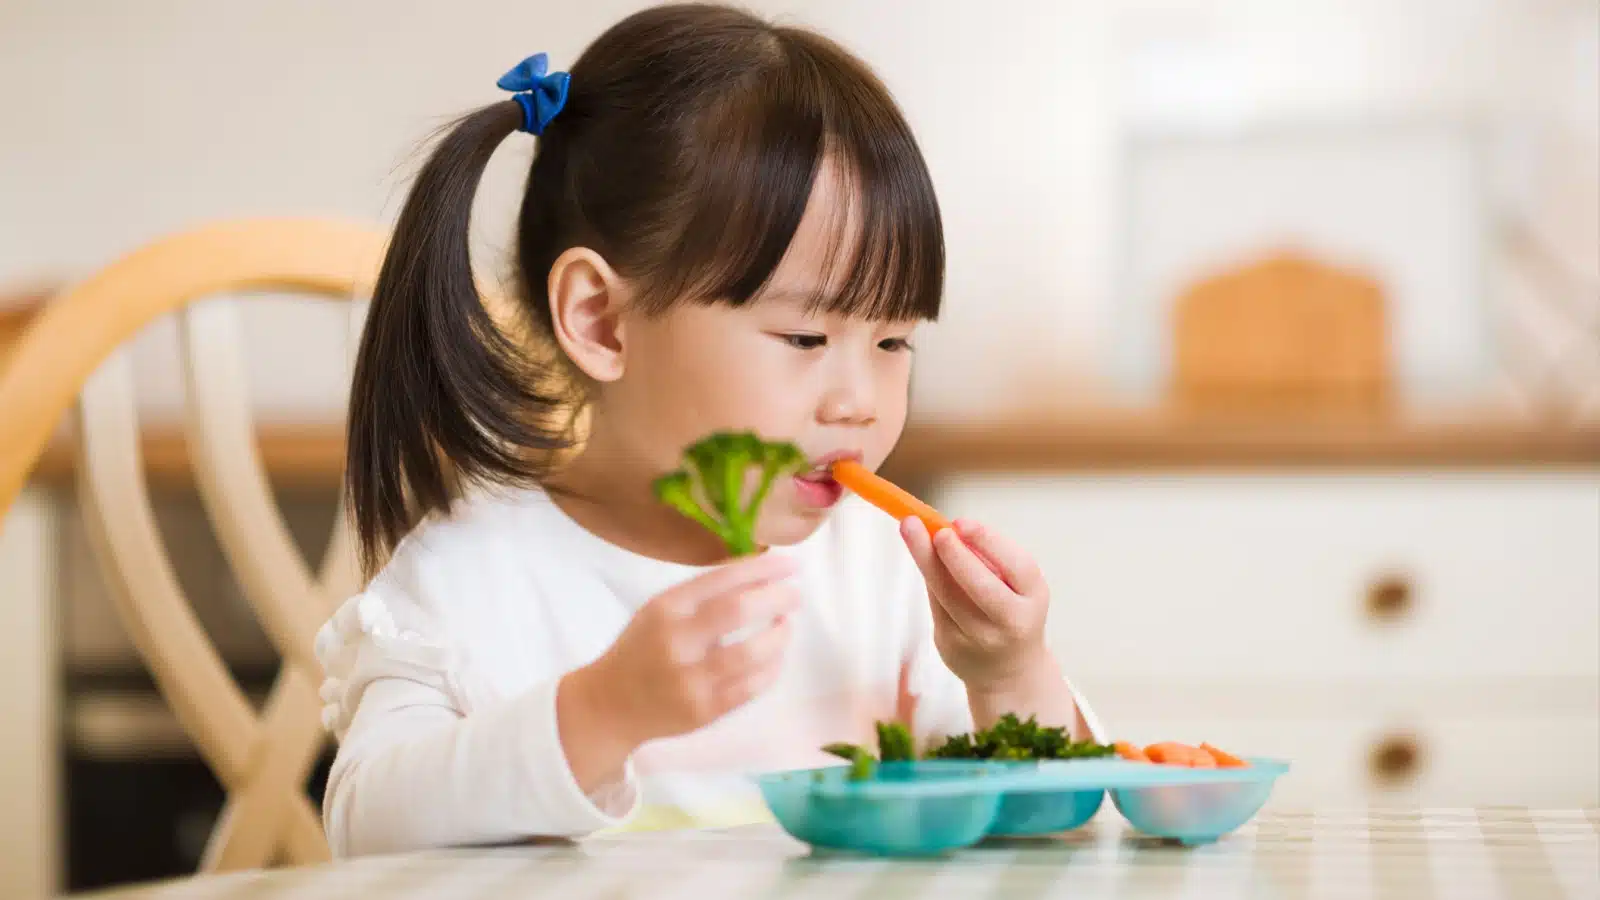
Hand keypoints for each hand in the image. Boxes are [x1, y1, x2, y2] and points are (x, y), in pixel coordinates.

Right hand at [560, 552, 800, 773]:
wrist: (609, 705)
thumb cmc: (642, 649)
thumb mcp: (660, 610)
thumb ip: (703, 594)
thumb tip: (760, 571)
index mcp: (666, 608)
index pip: (721, 579)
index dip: (762, 569)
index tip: (790, 564)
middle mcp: (677, 641)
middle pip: (738, 610)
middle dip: (776, 597)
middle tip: (796, 594)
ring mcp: (690, 679)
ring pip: (751, 653)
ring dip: (779, 636)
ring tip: (787, 625)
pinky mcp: (703, 711)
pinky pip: (750, 688)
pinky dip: (771, 669)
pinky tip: (776, 657)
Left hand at [900, 517, 1053, 695]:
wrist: (1009, 670)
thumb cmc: (1011, 608)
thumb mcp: (1016, 584)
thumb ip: (990, 559)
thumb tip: (949, 528)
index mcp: (1033, 599)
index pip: (1017, 567)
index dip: (988, 542)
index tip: (960, 521)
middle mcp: (1010, 623)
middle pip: (980, 587)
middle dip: (954, 555)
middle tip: (933, 528)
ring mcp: (978, 639)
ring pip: (947, 595)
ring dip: (926, 558)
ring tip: (910, 528)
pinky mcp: (950, 646)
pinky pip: (935, 604)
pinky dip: (929, 576)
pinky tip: (922, 554)